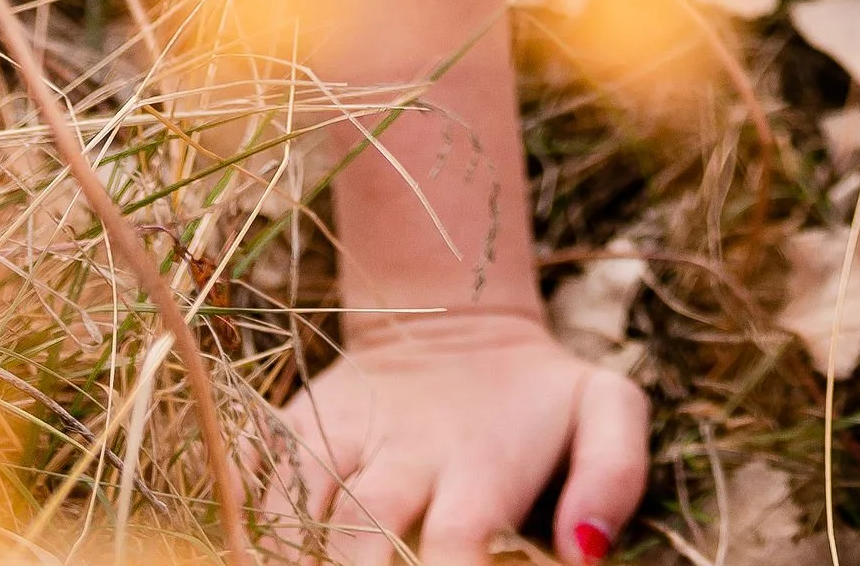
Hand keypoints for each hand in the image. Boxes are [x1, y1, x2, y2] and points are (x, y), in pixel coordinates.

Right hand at [264, 310, 649, 563]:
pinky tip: (252, 542)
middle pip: (362, 538)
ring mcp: (341, 439)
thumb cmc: (536, 396)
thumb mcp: (602, 407)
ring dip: (294, 550)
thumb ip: (614, 470)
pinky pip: (253, 475)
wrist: (451, 317)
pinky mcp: (294, 427)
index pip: (458, 540)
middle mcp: (403, 456)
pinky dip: (245, 511)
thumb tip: (586, 551)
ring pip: (297, 510)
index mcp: (478, 464)